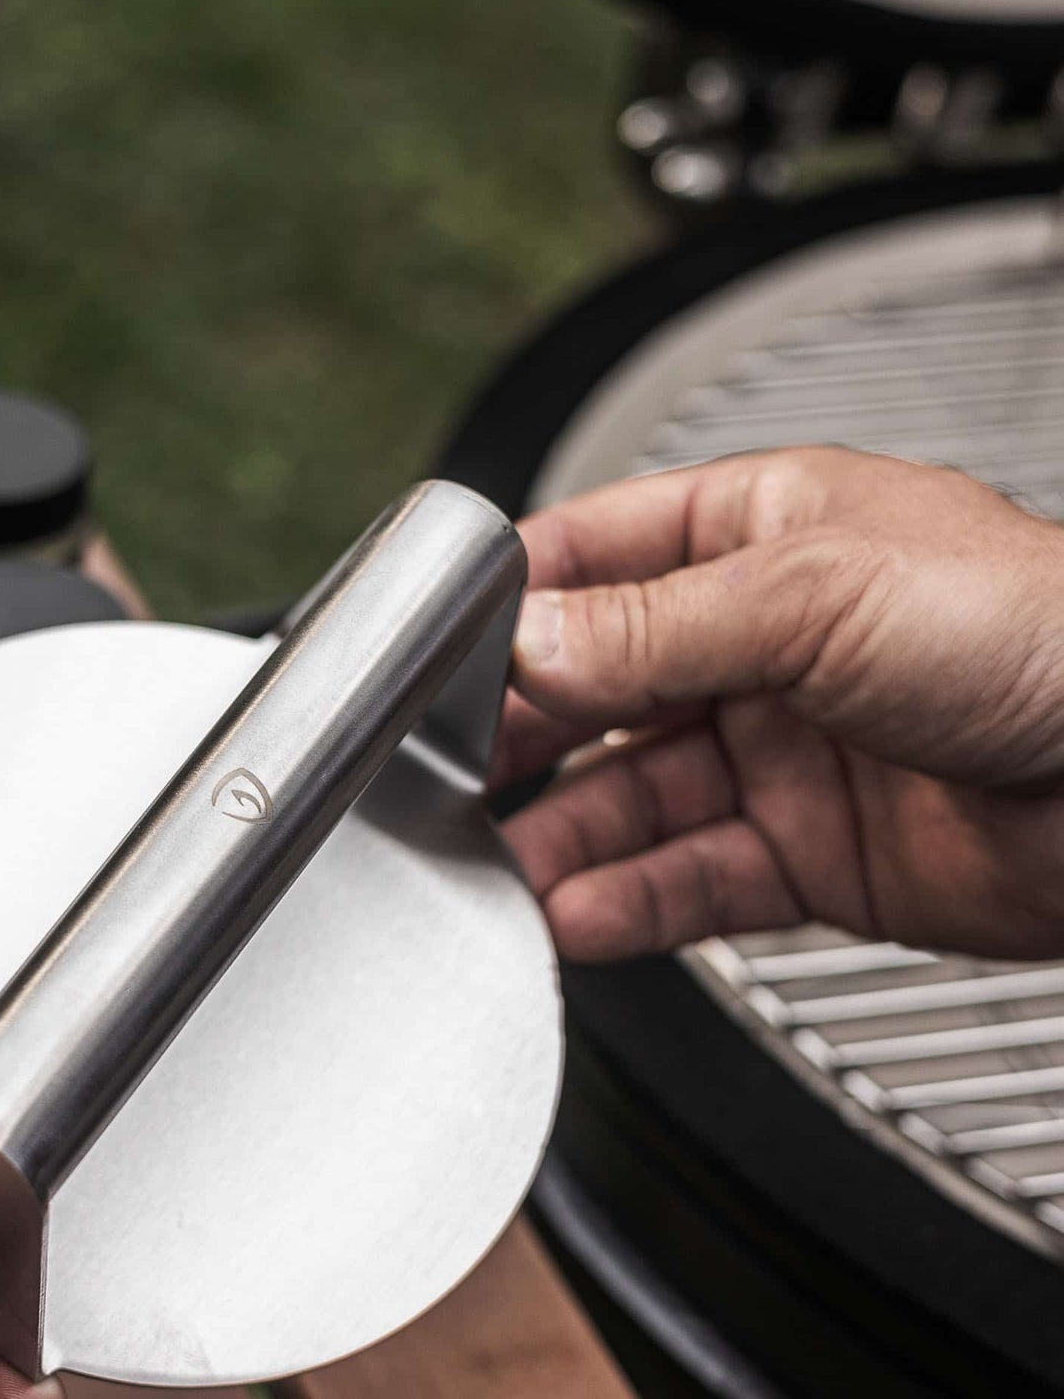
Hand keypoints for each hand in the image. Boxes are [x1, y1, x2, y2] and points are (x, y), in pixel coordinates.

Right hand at [497, 447, 1063, 961]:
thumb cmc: (1037, 630)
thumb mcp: (816, 592)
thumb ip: (657, 625)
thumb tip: (530, 640)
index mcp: (758, 535)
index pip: (598, 555)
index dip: (517, 598)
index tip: (441, 641)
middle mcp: (756, 642)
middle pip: (598, 688)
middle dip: (521, 732)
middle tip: (450, 773)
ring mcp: (778, 751)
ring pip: (632, 795)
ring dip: (562, 832)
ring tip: (502, 867)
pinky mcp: (806, 853)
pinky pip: (689, 877)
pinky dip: (627, 900)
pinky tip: (576, 912)